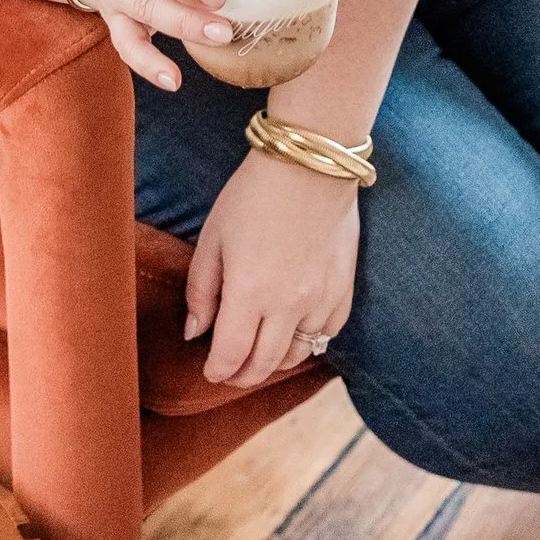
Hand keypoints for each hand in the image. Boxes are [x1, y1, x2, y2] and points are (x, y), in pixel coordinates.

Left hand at [183, 152, 357, 388]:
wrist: (310, 164)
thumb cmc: (252, 195)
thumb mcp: (212, 238)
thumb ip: (201, 291)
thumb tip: (195, 333)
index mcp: (248, 292)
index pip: (231, 354)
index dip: (218, 371)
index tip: (210, 372)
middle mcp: (287, 305)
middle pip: (265, 364)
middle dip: (243, 375)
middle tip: (230, 373)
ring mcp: (321, 299)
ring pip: (298, 354)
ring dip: (276, 362)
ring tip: (260, 356)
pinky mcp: (344, 288)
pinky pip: (328, 332)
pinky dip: (310, 341)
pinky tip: (295, 333)